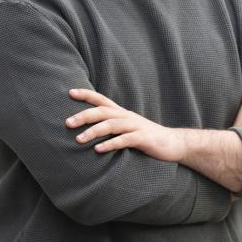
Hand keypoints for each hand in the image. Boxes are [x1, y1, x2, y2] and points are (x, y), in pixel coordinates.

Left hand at [65, 89, 188, 161]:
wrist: (174, 144)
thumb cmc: (146, 138)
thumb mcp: (127, 128)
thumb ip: (111, 127)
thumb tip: (89, 130)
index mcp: (122, 113)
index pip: (102, 100)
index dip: (87, 95)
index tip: (70, 92)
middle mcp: (127, 116)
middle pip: (103, 111)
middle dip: (84, 115)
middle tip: (67, 123)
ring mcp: (136, 126)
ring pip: (112, 125)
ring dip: (94, 131)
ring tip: (78, 139)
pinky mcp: (144, 139)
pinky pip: (125, 140)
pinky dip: (111, 144)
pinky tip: (99, 149)